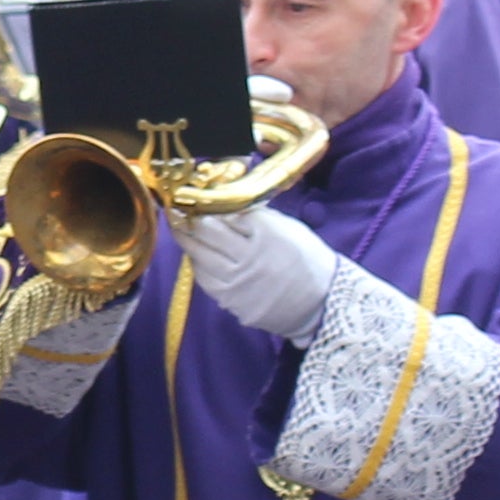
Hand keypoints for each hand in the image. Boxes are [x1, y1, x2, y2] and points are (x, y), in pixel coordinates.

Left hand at [173, 203, 336, 339]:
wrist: (322, 303)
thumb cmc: (308, 259)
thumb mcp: (289, 227)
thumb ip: (257, 215)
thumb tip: (225, 203)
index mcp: (266, 231)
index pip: (226, 210)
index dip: (207, 202)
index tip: (195, 196)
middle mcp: (249, 255)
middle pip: (207, 230)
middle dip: (189, 218)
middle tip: (176, 209)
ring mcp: (238, 280)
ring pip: (199, 254)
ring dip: (186, 239)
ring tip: (179, 227)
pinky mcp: (232, 301)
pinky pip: (204, 279)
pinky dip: (197, 264)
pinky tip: (196, 255)